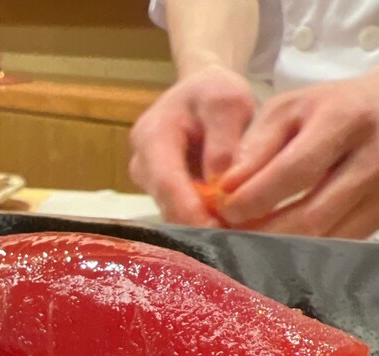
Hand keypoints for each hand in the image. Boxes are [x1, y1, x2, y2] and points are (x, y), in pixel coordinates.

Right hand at [129, 65, 255, 225]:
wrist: (200, 95)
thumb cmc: (214, 94)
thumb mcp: (228, 102)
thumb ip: (225, 139)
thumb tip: (220, 182)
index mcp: (152, 136)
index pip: (166, 182)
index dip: (189, 209)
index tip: (217, 229)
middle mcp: (142, 163)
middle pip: (166, 204)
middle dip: (198, 223)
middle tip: (235, 239)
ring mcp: (149, 182)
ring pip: (173, 214)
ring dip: (202, 225)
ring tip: (236, 232)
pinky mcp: (161, 194)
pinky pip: (180, 214)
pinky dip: (203, 221)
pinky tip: (228, 224)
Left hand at [216, 63, 378, 237]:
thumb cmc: (325, 107)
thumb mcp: (285, 110)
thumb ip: (254, 147)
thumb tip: (227, 190)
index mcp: (345, 119)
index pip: (295, 172)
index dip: (255, 198)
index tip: (225, 210)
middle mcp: (376, 156)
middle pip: (311, 215)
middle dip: (263, 232)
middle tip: (232, 233)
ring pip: (325, 238)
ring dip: (280, 247)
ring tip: (250, 238)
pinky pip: (337, 243)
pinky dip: (303, 248)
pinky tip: (279, 240)